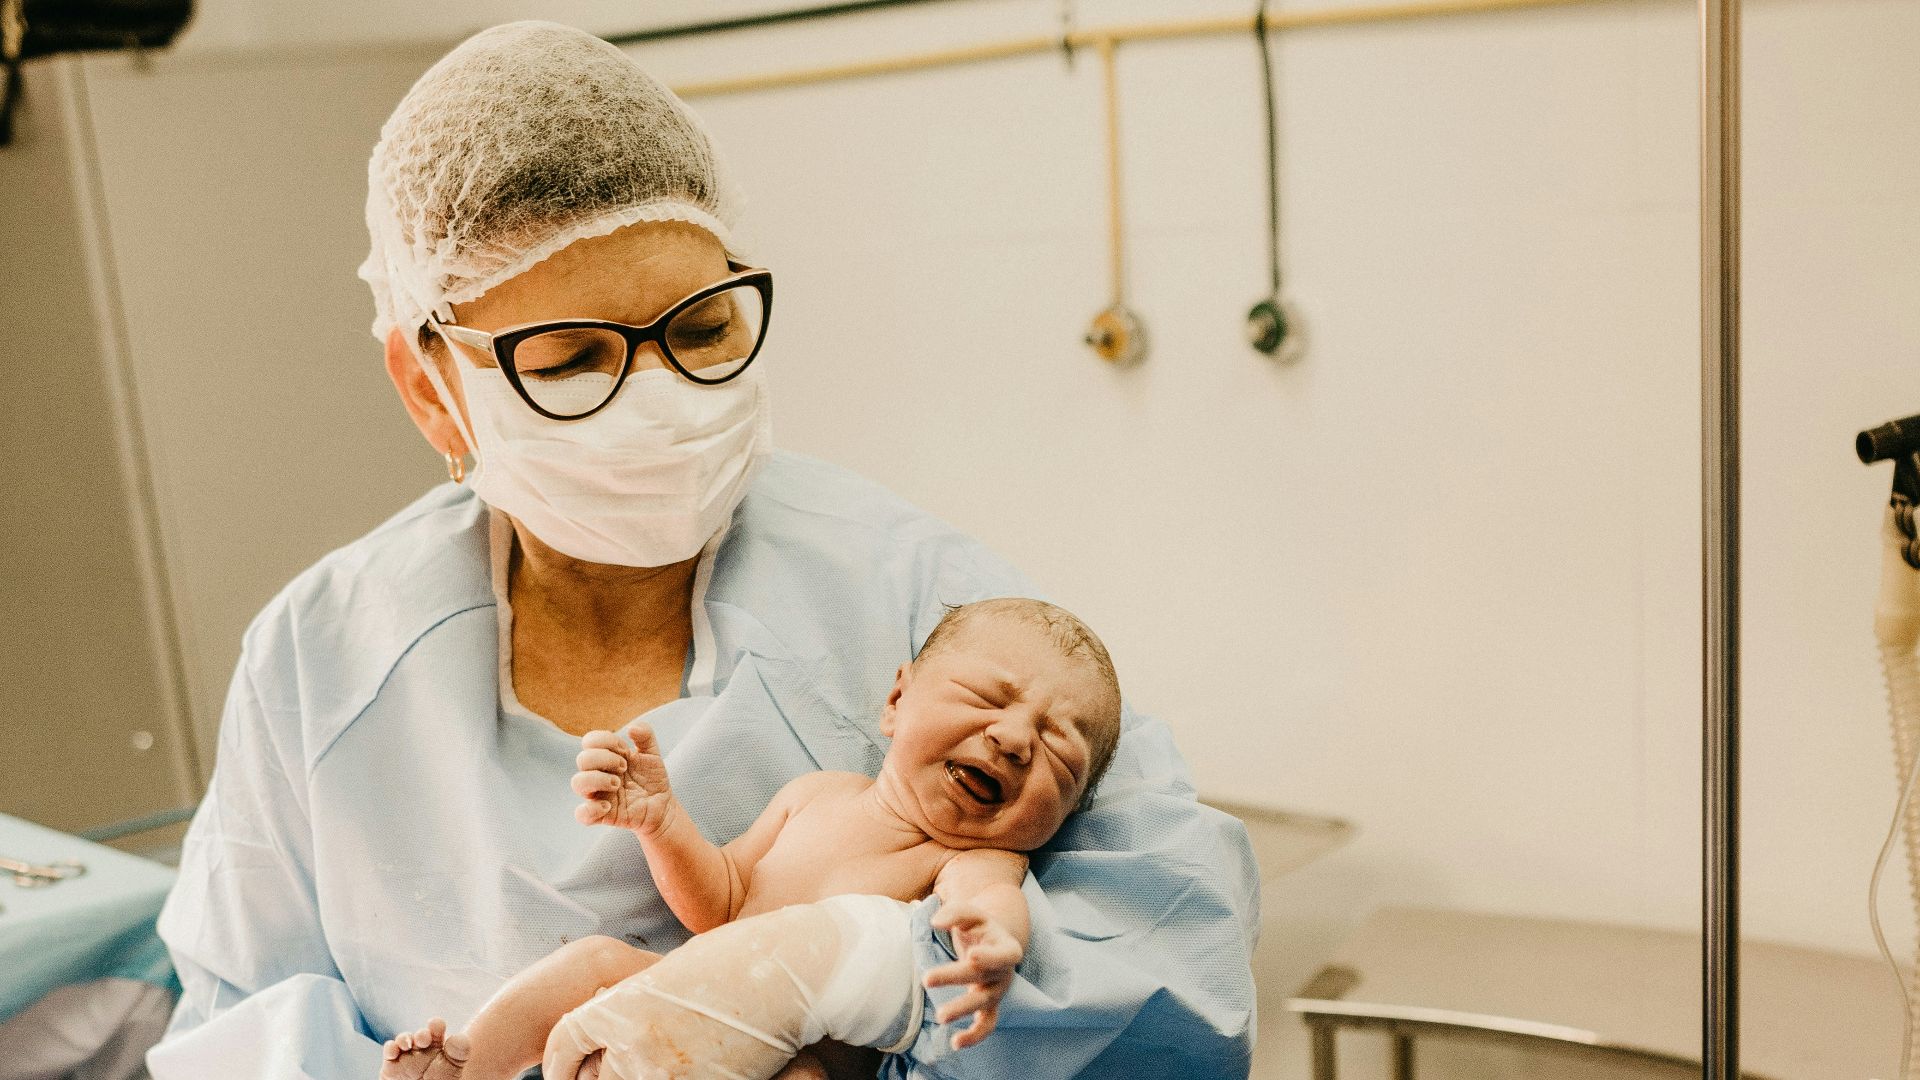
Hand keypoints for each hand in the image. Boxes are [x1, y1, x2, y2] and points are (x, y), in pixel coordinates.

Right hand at [572, 723, 674, 835]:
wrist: (662, 805)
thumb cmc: (651, 779)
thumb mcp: (652, 754)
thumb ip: (645, 735)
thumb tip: (631, 728)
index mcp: (606, 757)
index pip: (590, 741)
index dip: (605, 740)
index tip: (625, 750)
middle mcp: (598, 774)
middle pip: (582, 759)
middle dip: (604, 759)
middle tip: (624, 767)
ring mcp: (597, 794)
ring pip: (577, 783)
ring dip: (597, 779)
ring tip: (617, 784)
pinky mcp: (601, 815)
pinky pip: (582, 814)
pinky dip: (591, 809)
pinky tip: (608, 806)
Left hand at [924, 898, 1022, 1049]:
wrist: (990, 942)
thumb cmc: (978, 927)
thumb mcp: (971, 914)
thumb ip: (955, 912)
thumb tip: (936, 923)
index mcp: (1006, 947)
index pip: (1003, 954)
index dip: (990, 956)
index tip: (971, 955)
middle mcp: (1005, 972)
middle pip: (981, 977)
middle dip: (954, 977)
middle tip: (927, 979)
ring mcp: (997, 992)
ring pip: (983, 1005)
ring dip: (962, 1010)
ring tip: (940, 1017)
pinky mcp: (989, 1007)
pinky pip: (986, 1025)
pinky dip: (974, 1036)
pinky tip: (955, 1043)